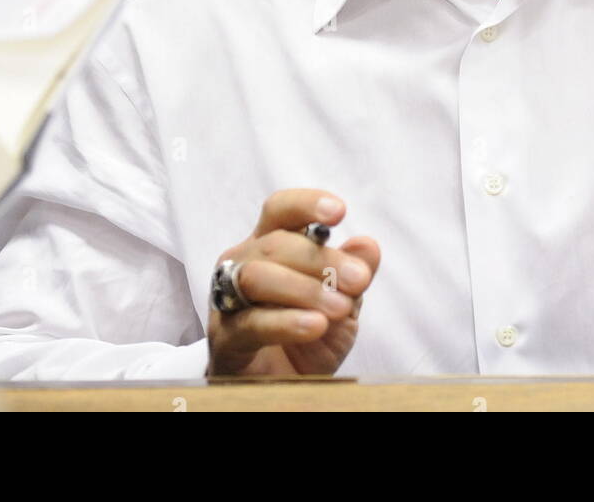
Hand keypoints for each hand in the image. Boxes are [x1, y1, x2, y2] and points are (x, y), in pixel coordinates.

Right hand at [207, 189, 379, 376]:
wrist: (282, 388)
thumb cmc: (307, 335)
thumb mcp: (342, 304)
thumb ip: (354, 273)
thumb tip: (368, 244)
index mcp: (270, 245)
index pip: (281, 211)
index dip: (306, 204)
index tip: (339, 212)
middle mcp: (242, 264)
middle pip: (275, 243)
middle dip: (322, 259)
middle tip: (361, 279)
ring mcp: (227, 299)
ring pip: (257, 276)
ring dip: (305, 288)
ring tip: (340, 307)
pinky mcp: (225, 338)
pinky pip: (251, 322)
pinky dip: (286, 321)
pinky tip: (315, 325)